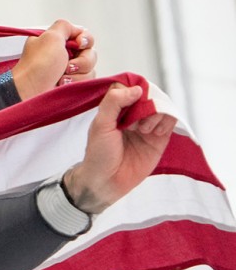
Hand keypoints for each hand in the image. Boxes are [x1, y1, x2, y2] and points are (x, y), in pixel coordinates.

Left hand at [10, 19, 97, 99]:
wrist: (29, 91)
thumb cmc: (38, 65)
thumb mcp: (50, 36)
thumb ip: (64, 26)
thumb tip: (77, 30)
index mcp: (58, 42)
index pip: (84, 37)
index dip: (85, 40)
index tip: (79, 44)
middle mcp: (64, 55)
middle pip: (90, 53)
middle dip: (82, 60)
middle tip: (67, 66)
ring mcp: (67, 71)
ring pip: (90, 68)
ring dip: (77, 74)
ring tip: (61, 79)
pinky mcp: (70, 85)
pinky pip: (86, 81)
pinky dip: (75, 83)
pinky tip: (62, 85)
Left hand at [60, 83, 175, 212]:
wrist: (107, 181)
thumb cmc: (99, 153)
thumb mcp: (100, 125)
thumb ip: (114, 102)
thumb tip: (137, 89)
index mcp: (117, 108)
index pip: (131, 87)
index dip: (135, 90)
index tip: (132, 100)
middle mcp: (133, 114)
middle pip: (150, 95)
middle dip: (147, 104)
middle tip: (135, 122)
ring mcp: (148, 124)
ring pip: (162, 106)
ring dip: (156, 114)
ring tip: (143, 130)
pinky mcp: (160, 137)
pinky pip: (171, 120)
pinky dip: (166, 122)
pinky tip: (154, 133)